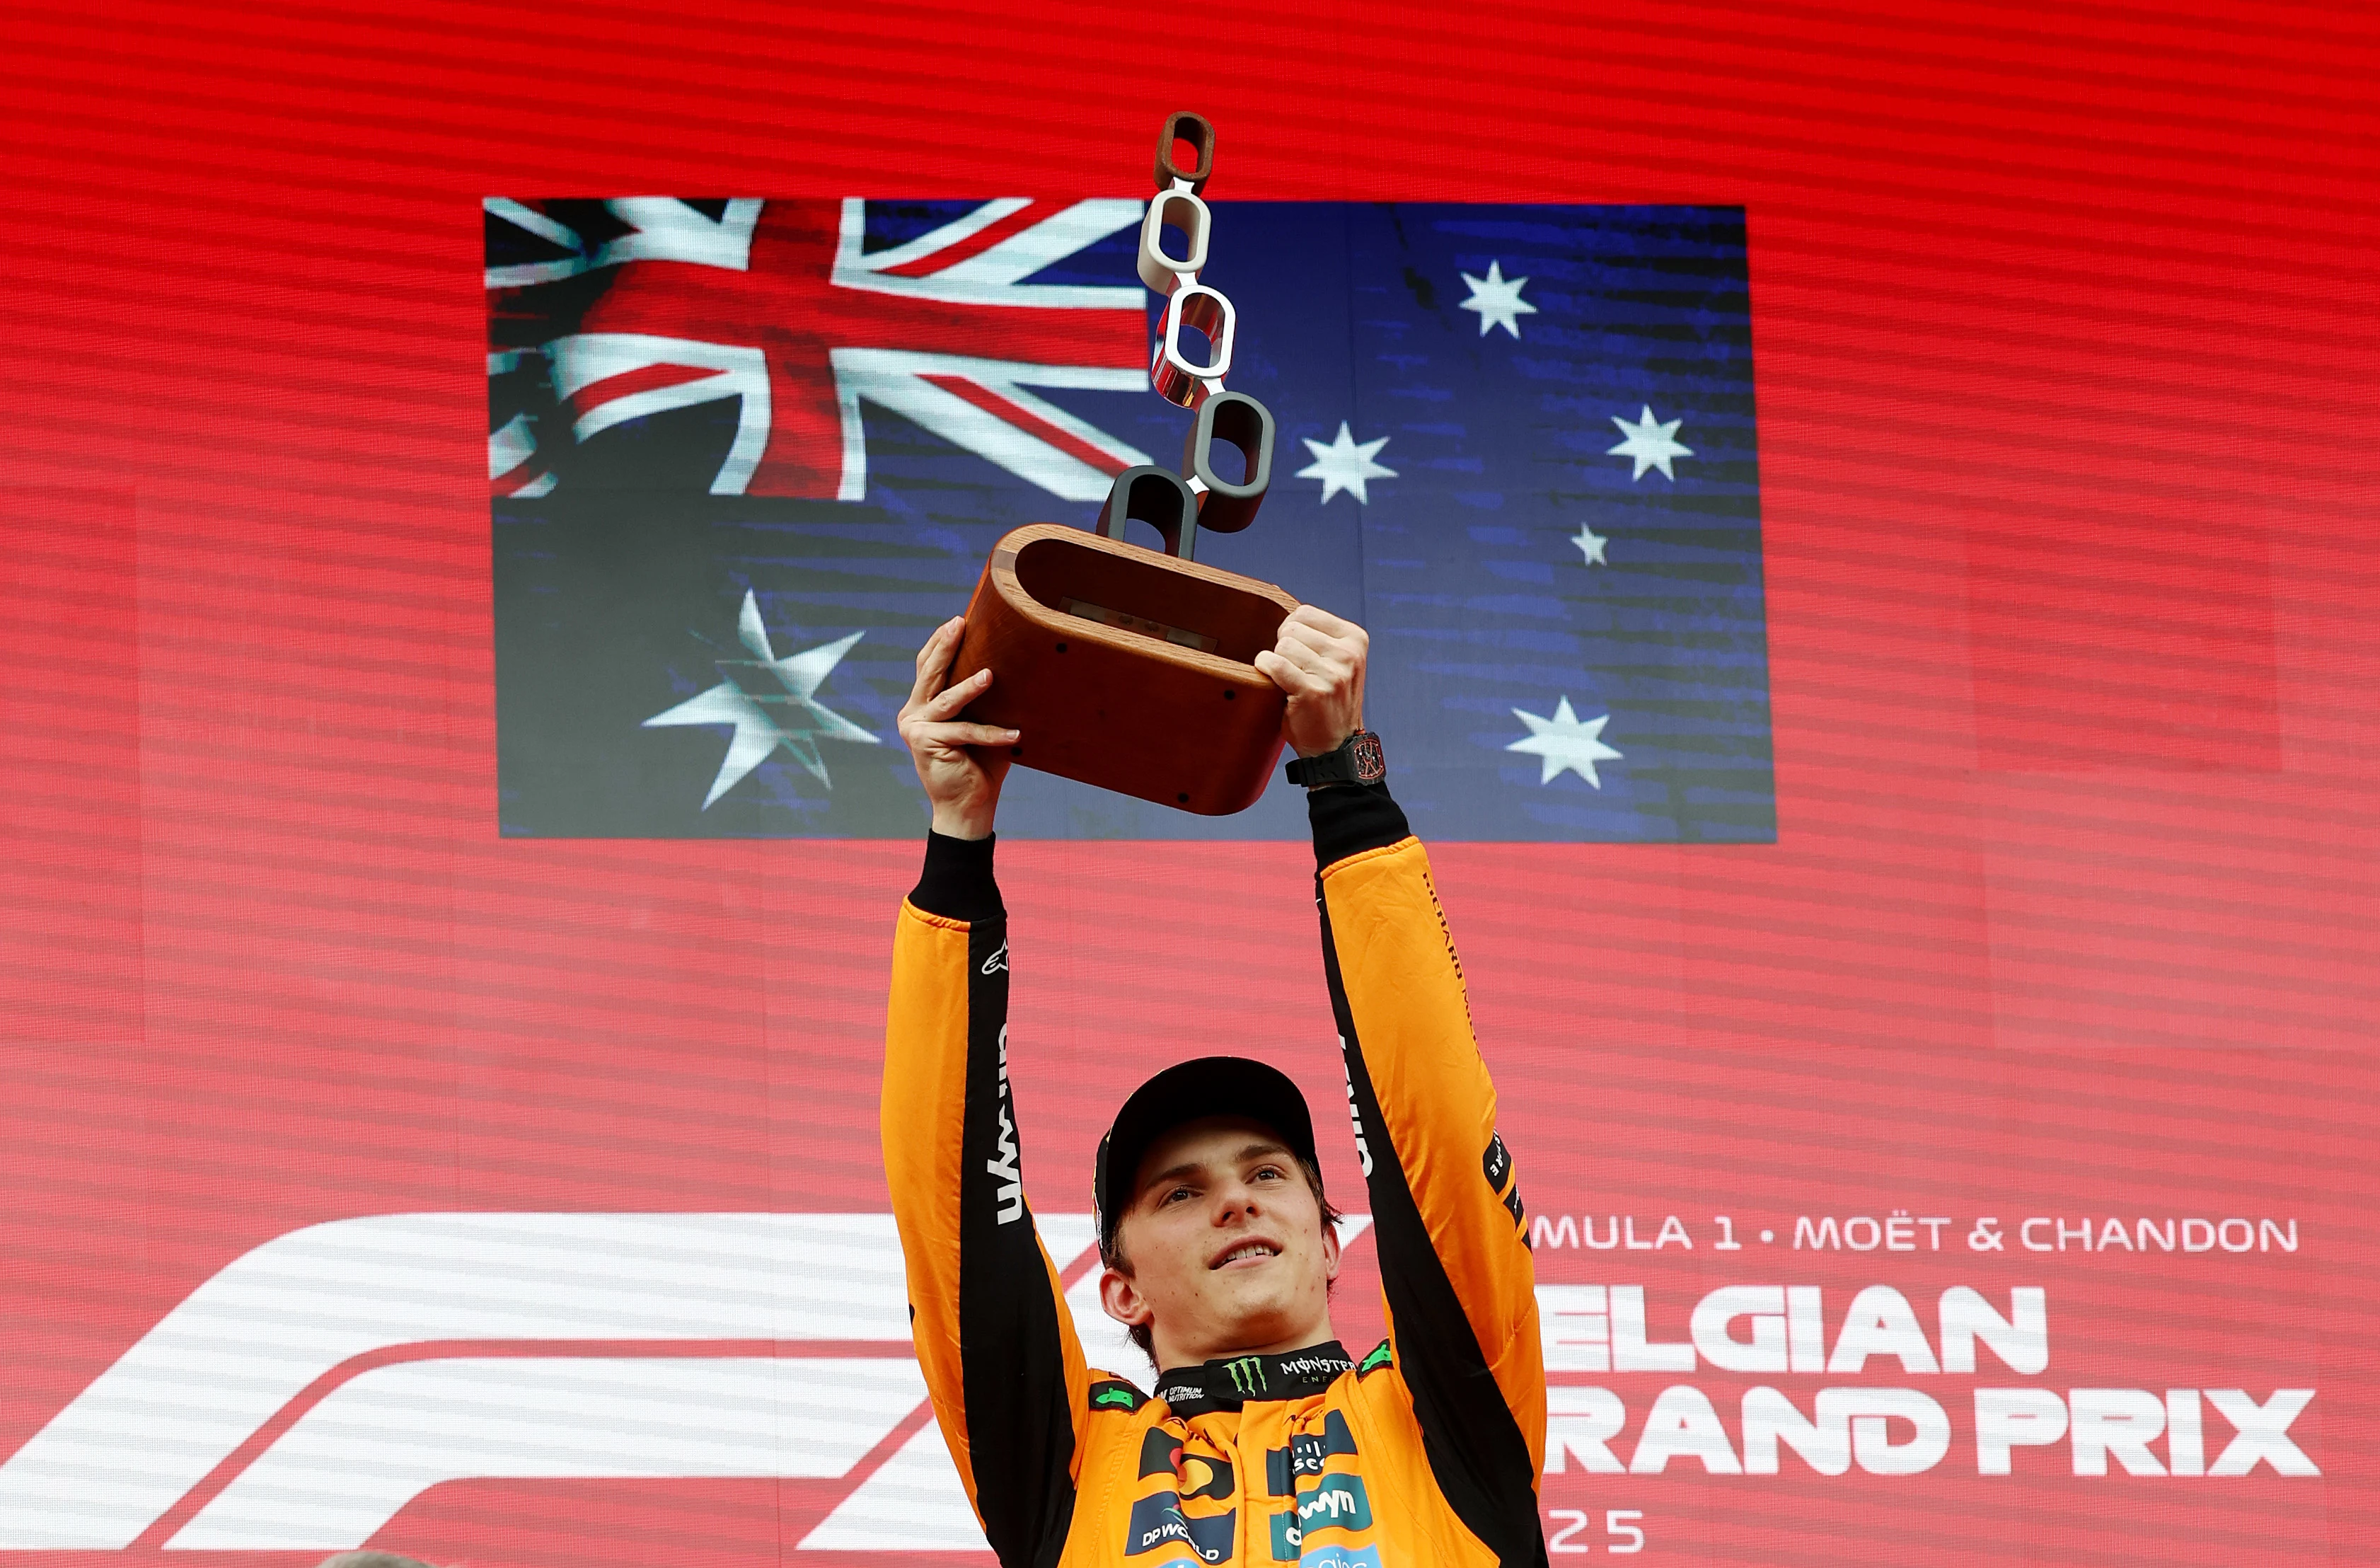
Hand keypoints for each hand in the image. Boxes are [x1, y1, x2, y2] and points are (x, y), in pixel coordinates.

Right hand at [897, 616, 1018, 839]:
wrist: (968, 806)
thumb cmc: (980, 764)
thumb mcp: (982, 722)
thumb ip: (983, 698)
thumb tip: (1008, 663)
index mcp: (922, 705)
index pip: (928, 667)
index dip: (939, 642)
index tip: (958, 620)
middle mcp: (913, 713)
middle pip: (929, 673)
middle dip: (945, 646)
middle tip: (959, 623)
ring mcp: (915, 728)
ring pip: (945, 700)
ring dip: (969, 687)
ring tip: (990, 675)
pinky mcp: (925, 744)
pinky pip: (965, 732)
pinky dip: (991, 734)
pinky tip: (1014, 735)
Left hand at [1253, 604, 1367, 758]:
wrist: (1335, 745)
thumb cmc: (1330, 700)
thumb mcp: (1339, 661)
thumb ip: (1320, 636)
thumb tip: (1287, 616)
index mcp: (1355, 640)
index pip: (1305, 613)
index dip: (1291, 630)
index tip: (1297, 651)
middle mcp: (1348, 655)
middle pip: (1291, 629)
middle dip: (1283, 648)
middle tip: (1293, 670)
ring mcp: (1332, 674)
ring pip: (1282, 647)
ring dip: (1277, 663)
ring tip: (1290, 681)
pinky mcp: (1312, 692)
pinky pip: (1275, 665)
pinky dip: (1265, 669)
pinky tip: (1273, 681)